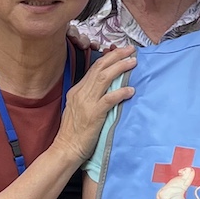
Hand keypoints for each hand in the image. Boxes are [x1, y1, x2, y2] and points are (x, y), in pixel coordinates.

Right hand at [52, 44, 137, 161]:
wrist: (66, 149)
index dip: (109, 58)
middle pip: (100, 68)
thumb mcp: (78, 108)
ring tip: (133, 62)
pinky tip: (131, 90)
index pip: (94, 68)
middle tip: (130, 50)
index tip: (121, 52)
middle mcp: (81, 93)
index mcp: (77, 90)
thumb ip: (89, 96)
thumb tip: (106, 88)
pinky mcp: (94, 114)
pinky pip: (109, 99)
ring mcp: (87, 102)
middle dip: (116, 56)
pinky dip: (121, 92)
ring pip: (104, 78)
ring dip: (120, 68)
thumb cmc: (74, 132)